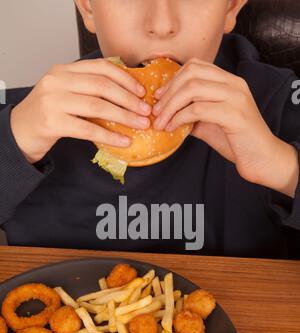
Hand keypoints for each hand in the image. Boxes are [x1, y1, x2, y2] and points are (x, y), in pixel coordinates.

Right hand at [10, 59, 151, 163]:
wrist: (18, 132)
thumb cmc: (47, 114)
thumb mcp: (65, 93)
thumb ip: (87, 89)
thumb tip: (126, 95)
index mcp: (63, 71)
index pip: (100, 67)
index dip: (125, 79)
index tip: (141, 91)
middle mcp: (57, 81)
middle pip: (102, 86)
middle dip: (129, 99)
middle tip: (146, 111)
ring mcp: (53, 101)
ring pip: (98, 107)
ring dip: (124, 117)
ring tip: (141, 125)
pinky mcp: (52, 123)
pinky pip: (89, 130)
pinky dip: (110, 136)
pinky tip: (124, 142)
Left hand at [152, 58, 298, 196]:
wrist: (262, 159)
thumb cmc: (237, 142)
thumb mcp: (210, 123)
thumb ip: (192, 113)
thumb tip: (166, 112)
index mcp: (230, 81)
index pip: (196, 66)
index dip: (172, 79)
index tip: (159, 97)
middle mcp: (234, 84)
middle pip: (191, 74)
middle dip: (168, 92)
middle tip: (156, 112)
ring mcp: (236, 98)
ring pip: (193, 89)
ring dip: (170, 106)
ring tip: (161, 122)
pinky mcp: (234, 116)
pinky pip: (198, 109)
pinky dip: (179, 118)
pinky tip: (173, 128)